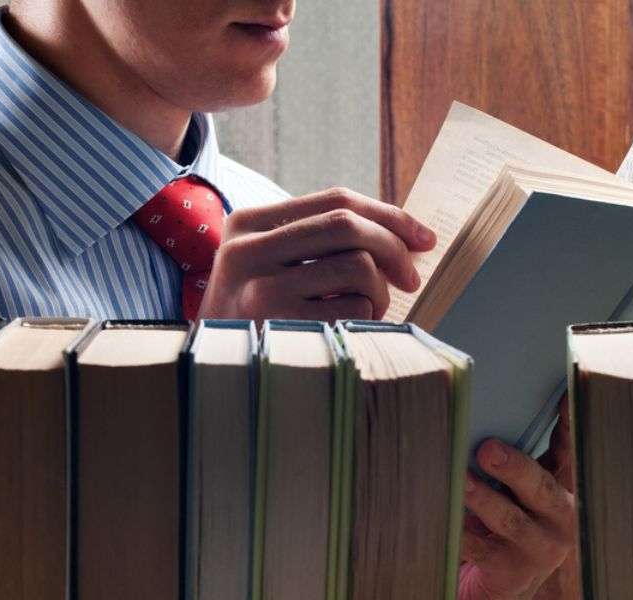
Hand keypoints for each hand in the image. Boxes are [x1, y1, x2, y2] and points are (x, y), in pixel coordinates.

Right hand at [198, 187, 435, 320]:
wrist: (210, 372)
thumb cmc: (256, 317)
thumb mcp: (268, 266)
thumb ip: (318, 242)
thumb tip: (407, 237)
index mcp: (247, 223)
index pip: (335, 200)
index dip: (389, 215)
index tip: (423, 237)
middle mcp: (247, 249)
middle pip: (347, 225)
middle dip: (393, 248)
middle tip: (410, 279)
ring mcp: (259, 287)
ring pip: (356, 266)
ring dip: (380, 292)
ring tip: (370, 310)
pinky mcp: (278, 325)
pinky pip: (353, 307)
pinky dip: (367, 317)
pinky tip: (351, 329)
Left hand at [459, 394, 577, 599]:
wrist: (502, 585)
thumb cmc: (505, 521)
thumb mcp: (516, 488)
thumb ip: (513, 453)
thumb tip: (482, 402)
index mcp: (561, 487)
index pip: (569, 448)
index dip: (569, 421)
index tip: (566, 392)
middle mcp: (560, 517)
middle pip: (540, 487)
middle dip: (514, 467)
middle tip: (487, 449)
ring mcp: (539, 548)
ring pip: (509, 520)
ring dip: (482, 499)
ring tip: (459, 481)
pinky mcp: (511, 572)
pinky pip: (480, 549)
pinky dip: (458, 532)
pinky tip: (439, 516)